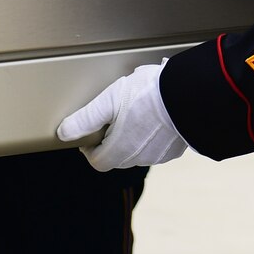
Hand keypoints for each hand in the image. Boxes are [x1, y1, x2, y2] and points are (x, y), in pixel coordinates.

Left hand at [56, 63, 187, 170]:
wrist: (189, 93)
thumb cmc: (149, 94)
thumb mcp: (110, 99)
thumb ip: (85, 118)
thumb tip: (63, 133)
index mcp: (120, 150)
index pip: (97, 161)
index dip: (90, 147)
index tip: (92, 131)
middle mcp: (139, 158)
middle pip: (116, 157)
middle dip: (111, 141)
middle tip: (114, 117)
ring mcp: (159, 155)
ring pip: (137, 153)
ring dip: (132, 138)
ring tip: (136, 112)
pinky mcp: (175, 149)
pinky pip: (157, 148)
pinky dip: (152, 137)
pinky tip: (155, 117)